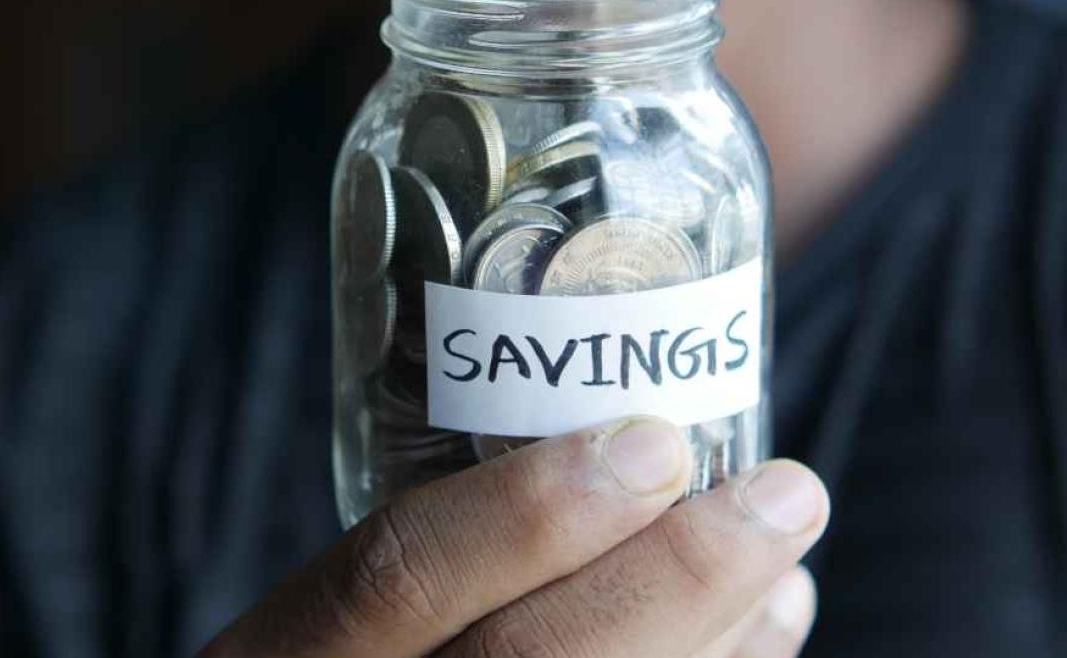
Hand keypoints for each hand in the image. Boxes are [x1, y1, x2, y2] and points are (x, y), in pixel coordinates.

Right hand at [201, 417, 827, 657]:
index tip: (650, 443)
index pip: (391, 577)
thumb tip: (608, 431)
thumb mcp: (318, 616)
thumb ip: (416, 552)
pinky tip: (757, 641)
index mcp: (280, 654)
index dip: (522, 511)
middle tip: (784, 495)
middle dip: (676, 578)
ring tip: (786, 570)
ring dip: (722, 645)